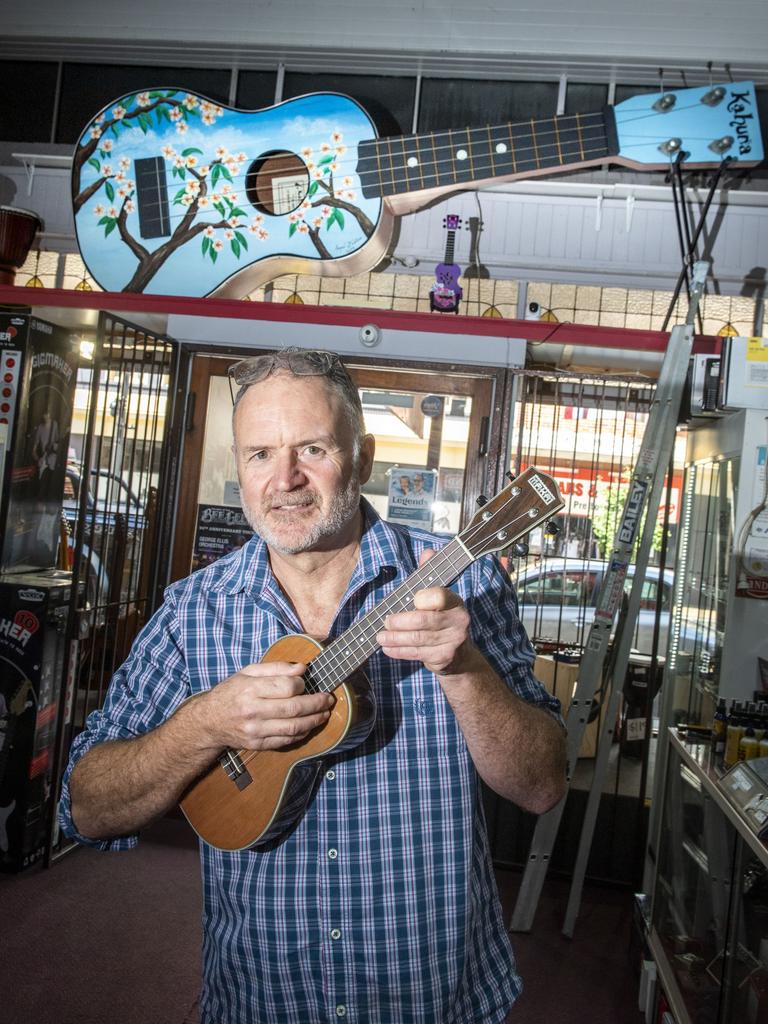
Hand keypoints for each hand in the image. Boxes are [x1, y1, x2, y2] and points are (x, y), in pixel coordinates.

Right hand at [201, 661, 333, 750]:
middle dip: (317, 703)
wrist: (209, 721)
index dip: (302, 684)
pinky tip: (309, 725)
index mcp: (250, 689)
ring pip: (294, 727)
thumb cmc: (231, 692)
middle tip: (328, 699)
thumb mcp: (248, 672)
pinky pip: (286, 741)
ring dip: (314, 720)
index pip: (287, 687)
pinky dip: (302, 733)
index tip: (306, 682)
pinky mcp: (257, 744)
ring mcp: (255, 731)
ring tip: (324, 713)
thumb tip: (302, 668)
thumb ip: (276, 668)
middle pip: (294, 708)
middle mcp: (253, 711)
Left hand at [376, 550, 475, 675]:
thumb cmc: (442, 620)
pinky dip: (399, 651)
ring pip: (418, 639)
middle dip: (400, 621)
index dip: (424, 598)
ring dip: (395, 638)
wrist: (460, 655)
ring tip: (380, 636)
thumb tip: (428, 552)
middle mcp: (458, 621)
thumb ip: (430, 574)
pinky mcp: (444, 658)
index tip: (413, 599)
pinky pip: (417, 653)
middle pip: (424, 620)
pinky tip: (388, 648)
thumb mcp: (439, 598)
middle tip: (385, 621)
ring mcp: (452, 641)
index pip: (440, 596)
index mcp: (455, 602)